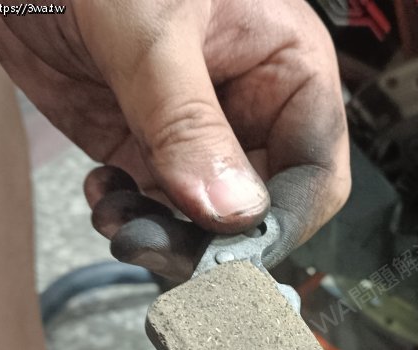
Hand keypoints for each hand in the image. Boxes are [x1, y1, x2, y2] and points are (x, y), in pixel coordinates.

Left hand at [0, 0, 349, 277]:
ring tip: (117, 216)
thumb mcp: (152, 30)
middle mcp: (250, 110)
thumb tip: (231, 208)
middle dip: (210, 239)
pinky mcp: (145, 146)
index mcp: (286, 70)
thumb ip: (188, 121)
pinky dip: (129, 216)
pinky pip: (154, 207)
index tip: (231, 252)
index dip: (282, 222)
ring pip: (204, 221)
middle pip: (259, 210)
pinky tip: (102, 192)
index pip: (315, 173)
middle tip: (156, 244)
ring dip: (162, 234)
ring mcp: (196, 134)